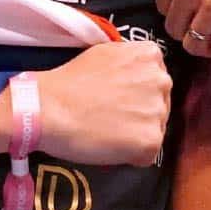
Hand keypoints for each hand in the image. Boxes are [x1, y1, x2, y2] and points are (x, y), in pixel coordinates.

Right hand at [0, 43, 170, 167]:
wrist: (49, 109)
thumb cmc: (68, 82)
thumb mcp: (105, 53)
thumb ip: (129, 61)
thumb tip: (135, 75)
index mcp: (151, 55)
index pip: (155, 81)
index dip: (135, 94)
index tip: (115, 99)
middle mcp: (162, 80)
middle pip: (159, 105)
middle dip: (139, 114)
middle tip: (109, 117)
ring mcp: (159, 112)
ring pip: (154, 130)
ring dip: (135, 135)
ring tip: (106, 132)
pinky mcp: (152, 141)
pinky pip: (147, 154)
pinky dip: (130, 156)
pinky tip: (108, 146)